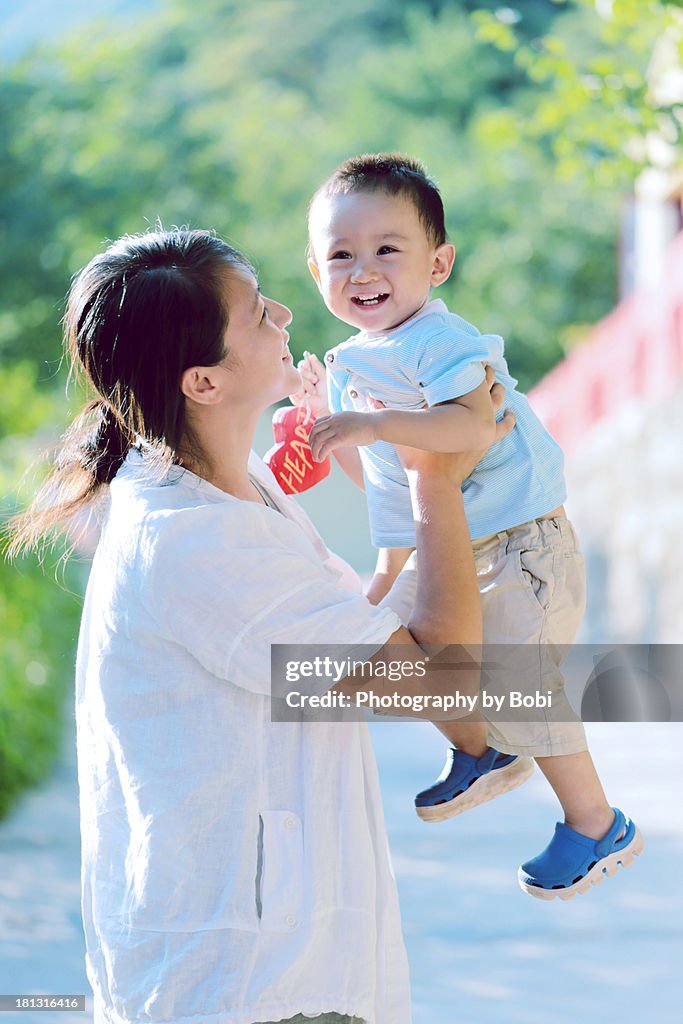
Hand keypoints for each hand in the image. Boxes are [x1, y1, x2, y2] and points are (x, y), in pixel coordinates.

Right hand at [288, 351, 329, 417]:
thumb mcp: (323, 376)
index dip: (308, 366)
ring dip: (308, 385)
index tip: (315, 374)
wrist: (324, 405)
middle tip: (315, 382)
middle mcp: (300, 378)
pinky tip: (307, 396)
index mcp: (307, 373)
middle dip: (309, 375)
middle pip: (299, 369)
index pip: (302, 364)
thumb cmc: (325, 392)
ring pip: (298, 377)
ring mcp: (295, 385)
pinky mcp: (292, 394)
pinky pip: (295, 386)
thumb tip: (311, 355)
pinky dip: (303, 391)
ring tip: (313, 392)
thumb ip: (317, 365)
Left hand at [309, 410, 378, 462]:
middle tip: (313, 452)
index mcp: (336, 416)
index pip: (317, 422)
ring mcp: (337, 428)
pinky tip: (320, 459)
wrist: (377, 423)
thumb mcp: (352, 421)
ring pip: (318, 439)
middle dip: (311, 442)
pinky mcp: (342, 437)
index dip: (313, 433)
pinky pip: (326, 446)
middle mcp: (334, 421)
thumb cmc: (369, 424)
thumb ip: (343, 426)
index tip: (314, 442)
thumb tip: (342, 435)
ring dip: (314, 450)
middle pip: (314, 430)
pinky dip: (321, 454)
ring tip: (316, 459)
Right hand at [395, 366, 514, 484]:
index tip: (465, 355)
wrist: (434, 483)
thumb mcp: (398, 432)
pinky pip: (503, 428)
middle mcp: (471, 414)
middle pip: (484, 385)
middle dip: (483, 373)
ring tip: (495, 381)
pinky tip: (512, 413)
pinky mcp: (487, 443)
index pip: (465, 377)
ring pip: (497, 401)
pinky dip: (508, 419)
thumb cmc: (417, 458)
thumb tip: (367, 397)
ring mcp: (483, 429)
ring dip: (496, 390)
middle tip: (480, 363)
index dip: (467, 364)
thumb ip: (383, 412)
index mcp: (451, 406)